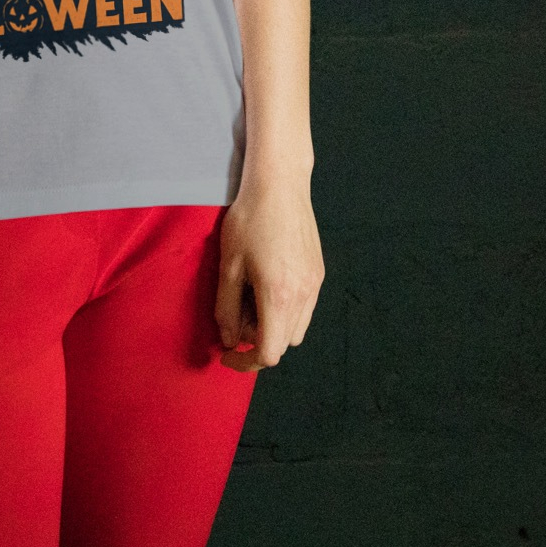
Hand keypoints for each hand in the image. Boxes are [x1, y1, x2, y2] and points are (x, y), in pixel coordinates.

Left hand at [214, 174, 323, 373]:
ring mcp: (315, 284)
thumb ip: (226, 307)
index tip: (226, 354)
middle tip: (234, 314)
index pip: (269, 352)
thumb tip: (227, 339)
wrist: (280, 185)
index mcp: (279, 297)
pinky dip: (286, 309)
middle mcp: (304, 296)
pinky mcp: (319, 272)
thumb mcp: (229, 265)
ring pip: (296, 328)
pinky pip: (305, 307)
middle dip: (257, 339)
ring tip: (250, 296)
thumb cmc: (249, 220)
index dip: (245, 361)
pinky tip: (267, 282)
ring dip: (274, 325)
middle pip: (283, 343)